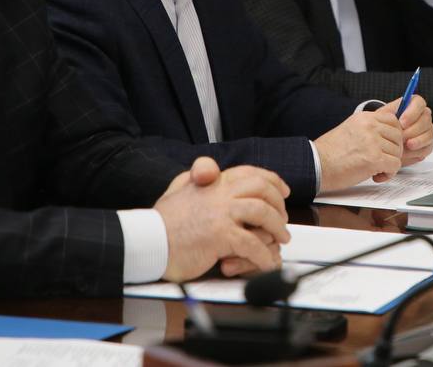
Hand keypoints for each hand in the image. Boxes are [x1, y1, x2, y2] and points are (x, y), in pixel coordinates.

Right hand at [155, 156, 290, 280]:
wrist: (147, 241)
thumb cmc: (161, 221)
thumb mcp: (178, 189)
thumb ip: (195, 177)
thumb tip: (207, 170)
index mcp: (212, 181)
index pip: (249, 173)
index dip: (271, 180)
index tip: (283, 190)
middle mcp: (219, 193)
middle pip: (262, 189)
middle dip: (278, 204)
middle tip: (284, 218)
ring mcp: (221, 214)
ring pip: (263, 214)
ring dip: (277, 227)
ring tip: (282, 239)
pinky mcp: (220, 237)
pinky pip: (252, 245)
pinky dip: (264, 256)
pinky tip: (267, 262)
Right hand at [315, 105, 403, 189]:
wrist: (316, 165)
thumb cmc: (330, 152)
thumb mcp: (352, 130)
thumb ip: (370, 128)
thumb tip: (391, 132)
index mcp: (364, 118)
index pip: (394, 120)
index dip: (393, 136)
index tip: (386, 146)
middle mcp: (370, 126)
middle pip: (399, 137)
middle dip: (393, 151)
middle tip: (381, 160)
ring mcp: (373, 141)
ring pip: (398, 153)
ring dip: (389, 164)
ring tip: (374, 169)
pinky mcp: (374, 158)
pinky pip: (395, 165)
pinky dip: (388, 174)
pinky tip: (375, 176)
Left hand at [387, 94, 432, 166]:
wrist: (383, 144)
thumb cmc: (382, 128)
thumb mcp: (381, 119)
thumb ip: (389, 116)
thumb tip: (396, 119)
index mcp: (412, 105)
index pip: (419, 103)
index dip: (412, 112)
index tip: (401, 123)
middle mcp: (422, 116)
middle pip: (426, 119)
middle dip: (413, 130)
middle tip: (402, 137)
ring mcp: (427, 130)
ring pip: (428, 134)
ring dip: (416, 141)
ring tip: (404, 146)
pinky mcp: (427, 144)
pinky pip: (427, 147)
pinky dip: (417, 151)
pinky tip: (406, 152)